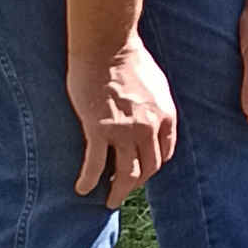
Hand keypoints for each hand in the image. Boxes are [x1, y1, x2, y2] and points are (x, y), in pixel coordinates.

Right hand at [69, 38, 176, 209]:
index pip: (164, 153)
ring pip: (126, 174)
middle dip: (137, 183)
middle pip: (148, 168)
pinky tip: (82, 189)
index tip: (142, 172)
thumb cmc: (129, 59)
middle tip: (123, 191)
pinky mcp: (99, 130)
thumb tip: (151, 119)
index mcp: (165, 116)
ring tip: (110, 201)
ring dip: (118, 192)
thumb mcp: (156, 85)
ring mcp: (125, 131)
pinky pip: (96, 164)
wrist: (107, 45)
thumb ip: (155, 107)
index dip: (153, 166)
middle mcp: (149, 128)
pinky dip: (89, 180)